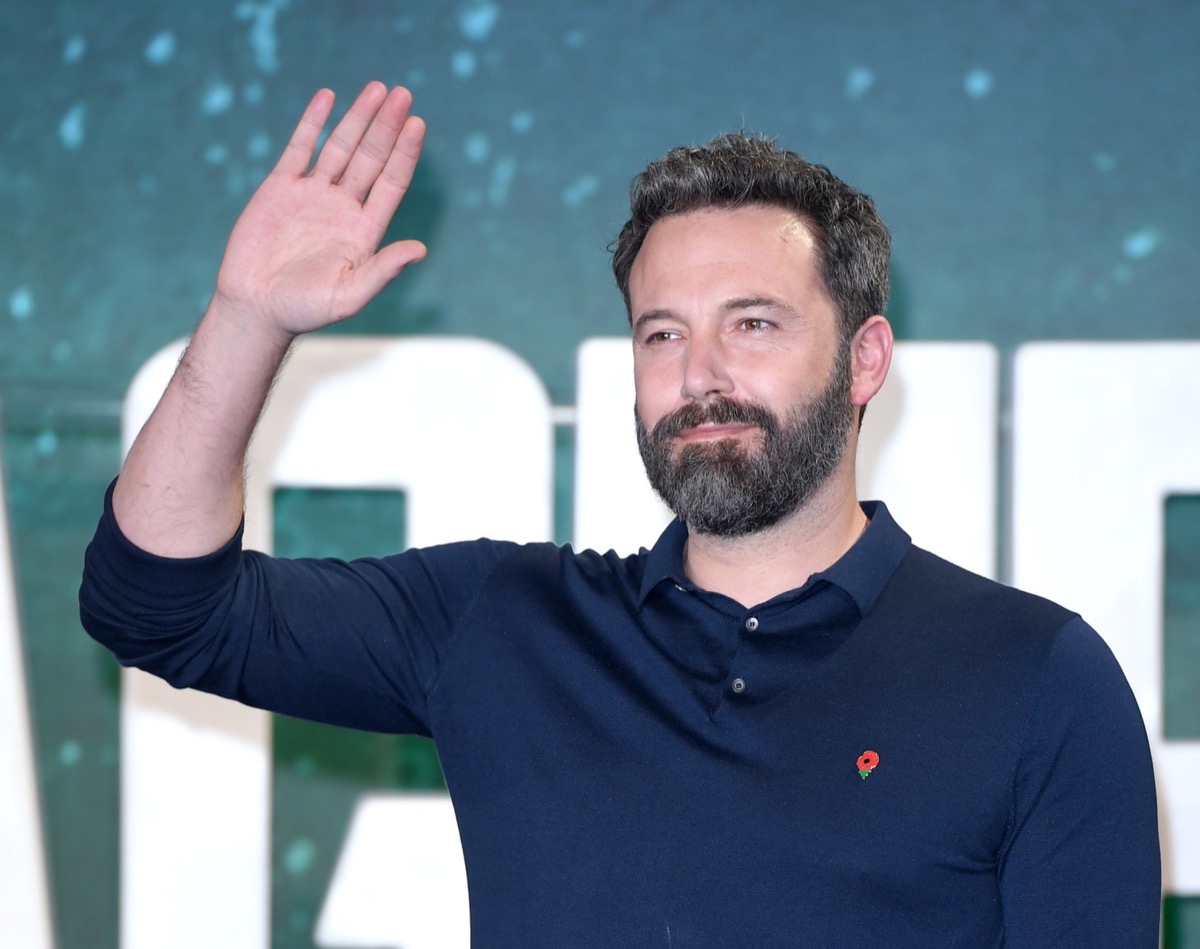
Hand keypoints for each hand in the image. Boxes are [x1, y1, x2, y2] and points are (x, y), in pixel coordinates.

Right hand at [212, 82, 426, 337]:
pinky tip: (328, 97)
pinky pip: (299, 148)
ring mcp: (312, 194)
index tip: (417, 124)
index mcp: (364, 229)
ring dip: (358, 118)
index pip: (391, 183)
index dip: (404, 154)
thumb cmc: (304, 309)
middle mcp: (343, 207)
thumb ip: (383, 270)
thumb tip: (420, 250)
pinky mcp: (280, 188)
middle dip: (386, 126)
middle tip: (403, 93)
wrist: (256, 308)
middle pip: (371, 158)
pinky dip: (313, 122)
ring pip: (340, 147)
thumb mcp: (349, 294)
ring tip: (377, 88)